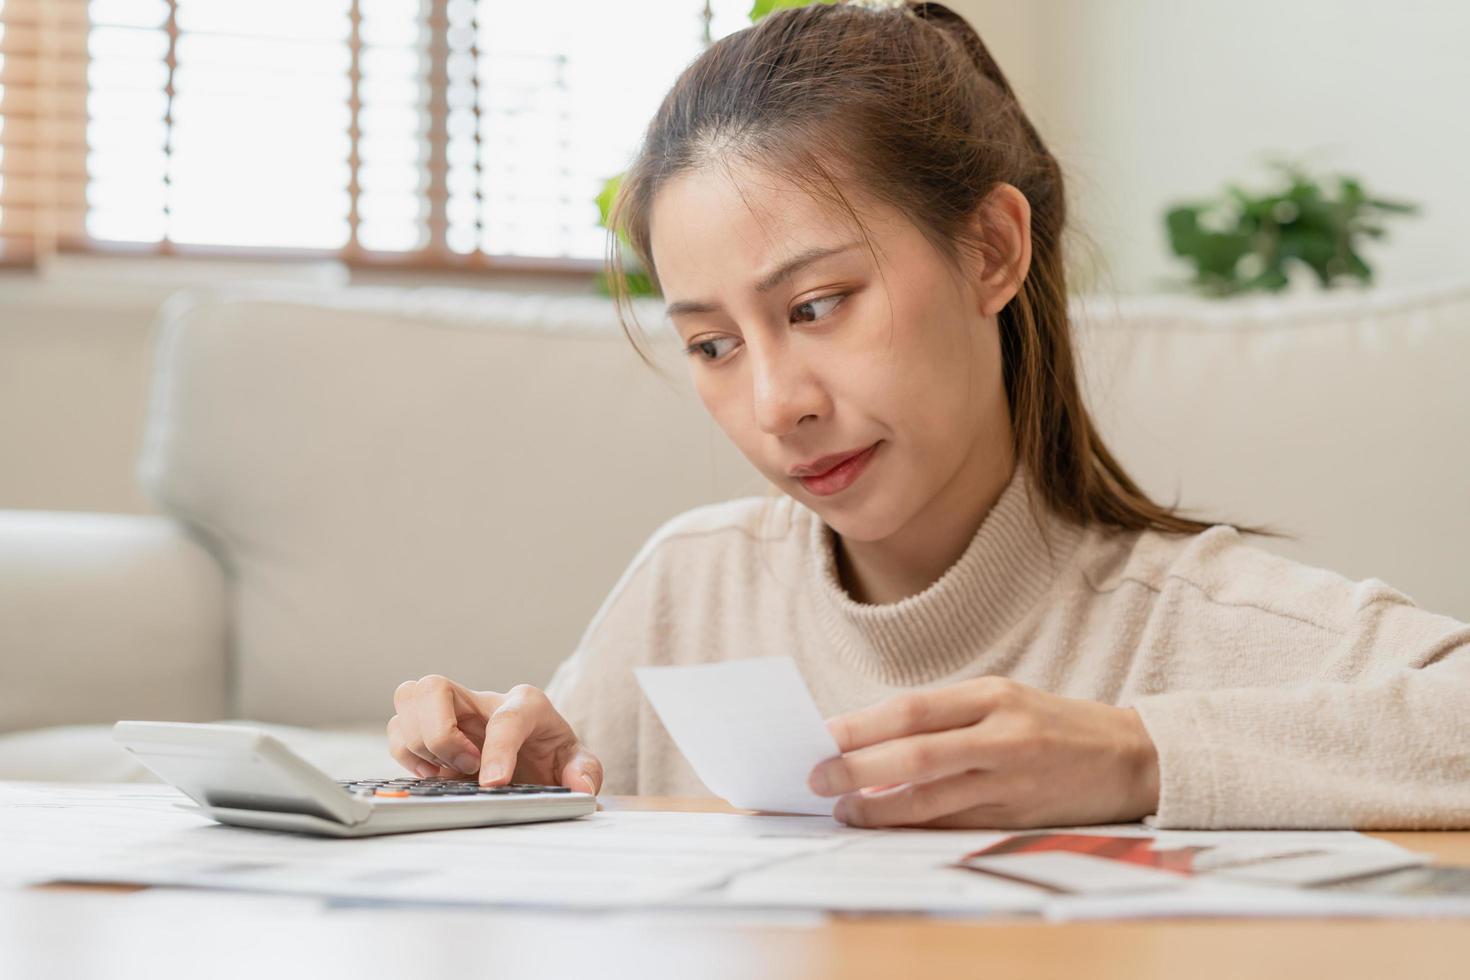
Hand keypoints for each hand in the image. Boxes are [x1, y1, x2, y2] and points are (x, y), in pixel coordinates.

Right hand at [387, 674, 602, 792]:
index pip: (506, 716)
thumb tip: (580, 786)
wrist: (536, 757)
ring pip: (408, 699)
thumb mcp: (577, 763)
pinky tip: (434, 774)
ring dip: (420, 744)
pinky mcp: (429, 730)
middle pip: (435, 686)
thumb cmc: (552, 756)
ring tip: (448, 773)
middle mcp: (481, 701)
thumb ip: (585, 771)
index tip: (495, 783)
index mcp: (525, 704)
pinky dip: (407, 754)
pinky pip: (398, 728)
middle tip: (465, 767)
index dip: (498, 750)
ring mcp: (451, 712)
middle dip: (440, 733)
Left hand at [807, 677, 1158, 827]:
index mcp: (992, 695)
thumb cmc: (1053, 724)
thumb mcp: (1002, 700)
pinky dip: (915, 824)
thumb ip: (943, 718)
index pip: (913, 709)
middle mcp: (1001, 735)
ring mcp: (1011, 780)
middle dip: (857, 767)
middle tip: (817, 777)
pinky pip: (954, 824)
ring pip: (931, 796)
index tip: (821, 735)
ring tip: (844, 809)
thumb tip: (870, 740)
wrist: (1133, 756)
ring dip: (879, 806)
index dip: (861, 725)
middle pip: (915, 752)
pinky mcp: (1019, 817)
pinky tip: (887, 823)